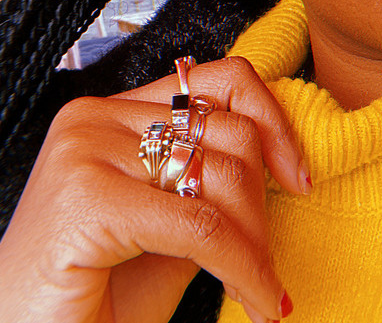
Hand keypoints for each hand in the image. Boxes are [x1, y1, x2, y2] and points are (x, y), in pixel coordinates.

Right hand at [0, 56, 307, 322]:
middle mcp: (90, 120)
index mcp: (107, 116)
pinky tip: (255, 301)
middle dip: (263, 204)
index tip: (299, 178)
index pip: (217, 82)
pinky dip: (242, 268)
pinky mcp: (85, 198)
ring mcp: (83, 152)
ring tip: (258, 291)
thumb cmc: (87, 306)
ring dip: (256, 244)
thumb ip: (207, 188)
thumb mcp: (165, 232)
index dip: (273, 123)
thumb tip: (279, 161)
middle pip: (229, 130)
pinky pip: (201, 225)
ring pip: (222, 174)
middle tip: (266, 265)